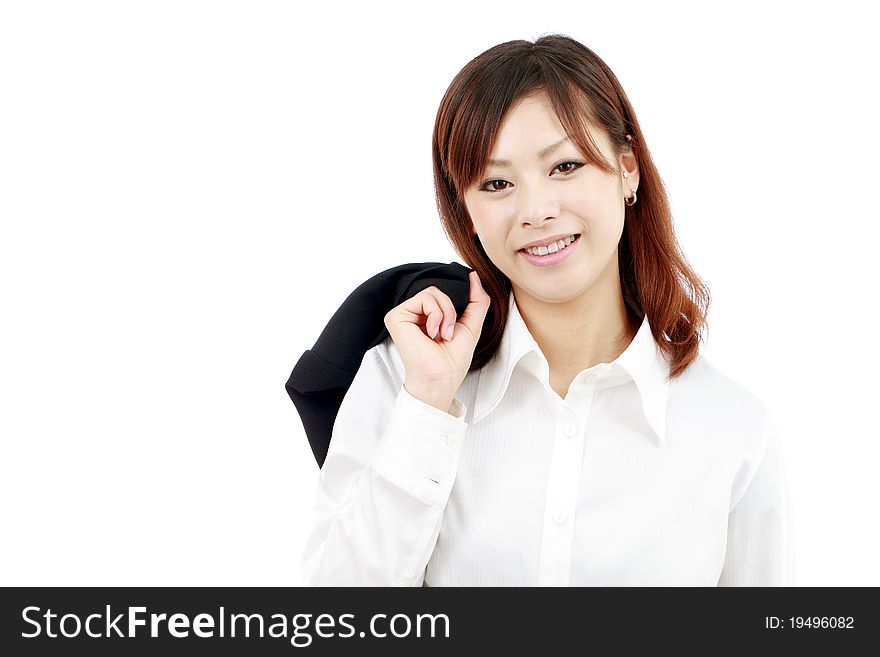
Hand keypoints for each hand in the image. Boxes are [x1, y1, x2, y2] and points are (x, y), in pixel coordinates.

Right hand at [383, 271, 490, 405]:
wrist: (442, 378)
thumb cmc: (453, 360)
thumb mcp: (472, 324)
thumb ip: (477, 300)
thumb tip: (474, 275)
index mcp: (427, 317)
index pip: (444, 293)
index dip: (456, 303)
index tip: (459, 324)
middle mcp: (414, 314)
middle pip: (439, 290)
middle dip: (452, 310)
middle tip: (449, 334)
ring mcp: (403, 314)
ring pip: (433, 291)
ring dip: (446, 314)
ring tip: (442, 334)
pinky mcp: (396, 316)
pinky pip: (424, 298)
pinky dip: (436, 315)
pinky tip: (431, 333)